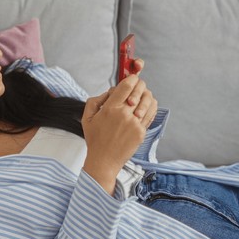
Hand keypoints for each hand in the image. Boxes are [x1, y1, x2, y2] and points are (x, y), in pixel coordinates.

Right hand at [81, 73, 156, 194]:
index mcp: (110, 109)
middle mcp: (124, 114)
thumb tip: (110, 92)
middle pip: (139, 90)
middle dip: (139, 85)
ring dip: (146, 95)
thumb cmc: (95, 139)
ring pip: (149, 100)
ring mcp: (135, 123)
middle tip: (136, 86)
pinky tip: (145, 107)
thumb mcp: (87, 118)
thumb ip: (95, 100)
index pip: (127, 85)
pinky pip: (151, 113)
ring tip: (140, 97)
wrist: (104, 160)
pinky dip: (150, 106)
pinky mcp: (141, 132)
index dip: (131, 78)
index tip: (131, 77)